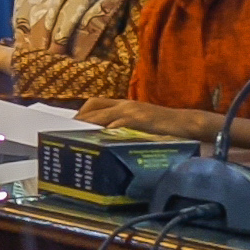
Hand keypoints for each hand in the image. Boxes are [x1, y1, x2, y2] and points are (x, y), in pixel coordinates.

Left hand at [78, 98, 217, 139]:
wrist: (187, 124)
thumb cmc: (164, 128)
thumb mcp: (141, 123)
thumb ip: (124, 125)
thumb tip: (105, 137)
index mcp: (125, 104)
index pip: (94, 103)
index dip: (79, 114)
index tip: (68, 126)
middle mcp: (124, 105)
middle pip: (91, 110)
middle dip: (76, 122)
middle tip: (62, 136)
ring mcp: (130, 112)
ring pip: (98, 118)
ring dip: (84, 129)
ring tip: (71, 141)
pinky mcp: (136, 121)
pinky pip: (113, 127)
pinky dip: (102, 135)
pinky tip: (94, 145)